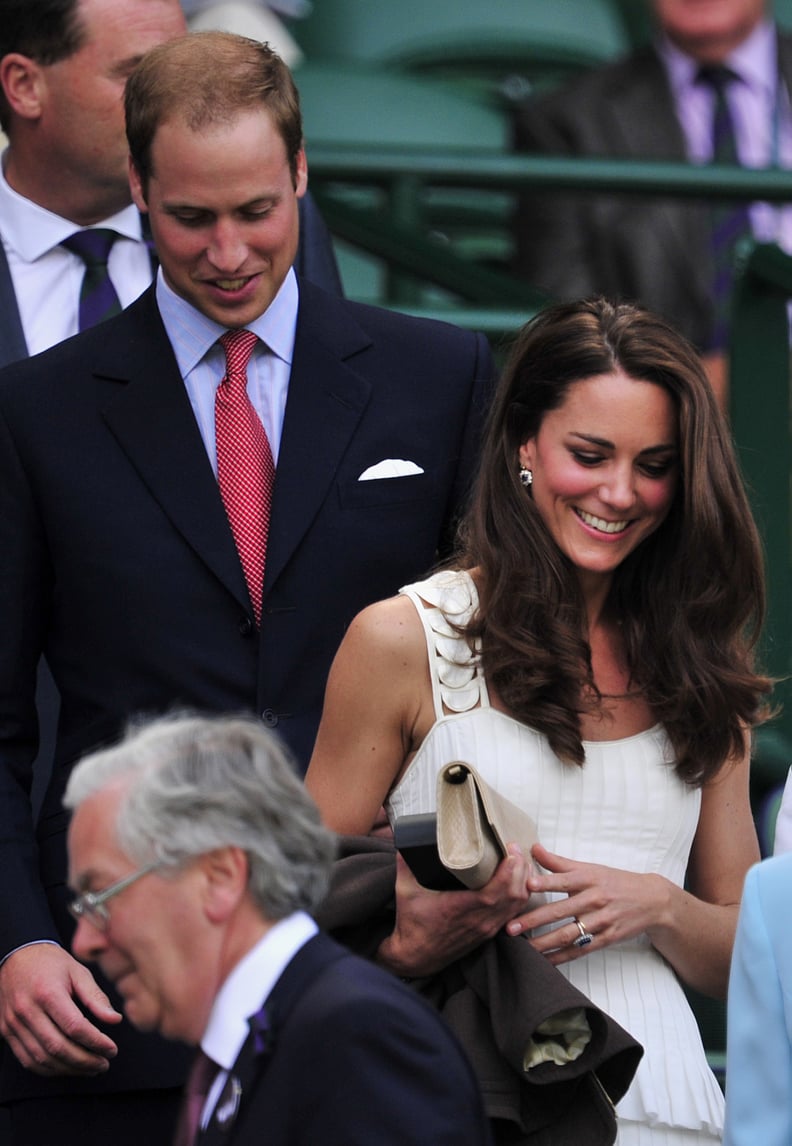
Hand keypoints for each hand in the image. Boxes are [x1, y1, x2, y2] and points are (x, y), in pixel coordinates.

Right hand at [0, 943, 121, 1075]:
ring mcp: (14, 1023)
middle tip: (104, 1064)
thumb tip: (115, 1020)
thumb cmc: (51, 963)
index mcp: (48, 992)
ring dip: (69, 1069)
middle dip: (85, 1061)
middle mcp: (27, 1010)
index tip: (112, 1050)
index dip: (96, 1042)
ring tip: (90, 1068)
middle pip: (58, 1047)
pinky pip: (27, 1059)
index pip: (75, 1027)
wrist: (17, 956)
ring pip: (42, 1059)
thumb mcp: (78, 971)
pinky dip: (49, 1069)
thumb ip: (96, 997)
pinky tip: (68, 1067)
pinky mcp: (7, 1032)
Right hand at [378, 844, 532, 976]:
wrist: (415, 958)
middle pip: (515, 895)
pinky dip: (519, 896)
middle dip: (521, 869)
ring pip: (518, 906)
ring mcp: (486, 928)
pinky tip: (516, 883)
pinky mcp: (487, 933)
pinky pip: (512, 914)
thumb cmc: (411, 926)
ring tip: (518, 861)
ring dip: (523, 883)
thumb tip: (405, 841)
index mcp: (461, 908)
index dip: (510, 869)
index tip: (510, 848)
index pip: (498, 890)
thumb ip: (405, 865)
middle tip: (515, 849)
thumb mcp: (405, 892)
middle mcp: (479, 920)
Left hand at [505, 843, 667, 965]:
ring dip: (544, 942)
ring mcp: (601, 921)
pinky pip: (580, 950)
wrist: (652, 901)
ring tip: (523, 948)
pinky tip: (545, 961)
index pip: (564, 879)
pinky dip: (561, 957)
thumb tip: (533, 848)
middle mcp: (594, 899)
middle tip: (511, 927)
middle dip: (534, 920)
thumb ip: (559, 862)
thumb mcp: (591, 868)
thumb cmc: (615, 881)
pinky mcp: (606, 939)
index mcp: (589, 879)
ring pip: (568, 934)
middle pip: (561, 911)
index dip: (546, 881)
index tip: (526, 884)